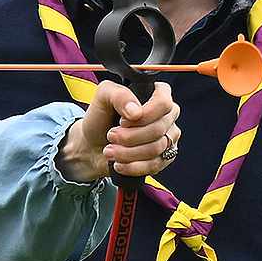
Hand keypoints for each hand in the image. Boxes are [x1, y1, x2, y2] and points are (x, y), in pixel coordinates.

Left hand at [59, 80, 180, 182]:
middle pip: (158, 129)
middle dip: (129, 137)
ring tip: (110, 151)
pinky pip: (155, 165)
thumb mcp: (103, 97)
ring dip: (128, 153)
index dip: (144, 115)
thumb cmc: (101, 118)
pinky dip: (133, 166)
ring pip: (156, 149)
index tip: (123, 121)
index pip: (164, 103)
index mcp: (158, 94)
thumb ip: (119, 96)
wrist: (93, 145)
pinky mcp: (164, 158)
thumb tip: (136, 112)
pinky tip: (119, 164)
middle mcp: (167, 115)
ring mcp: (168, 138)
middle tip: (111, 136)